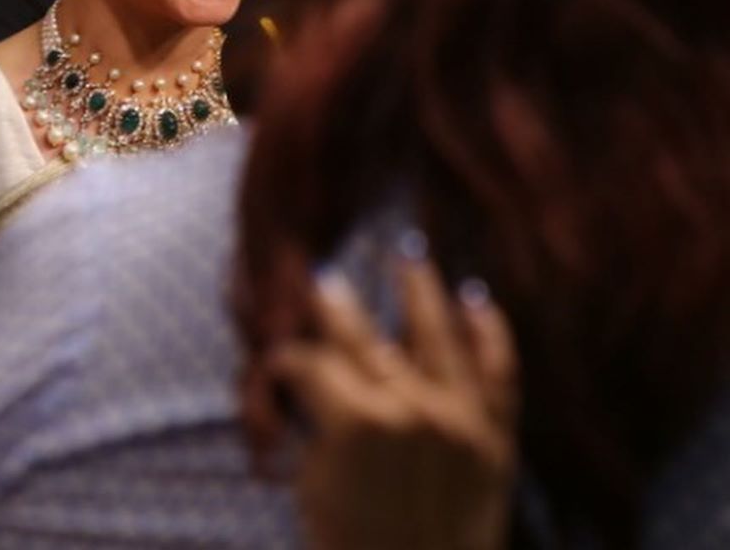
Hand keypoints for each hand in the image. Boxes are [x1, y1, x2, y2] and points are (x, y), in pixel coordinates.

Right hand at [268, 252, 516, 549]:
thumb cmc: (348, 547)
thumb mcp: (313, 483)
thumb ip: (317, 421)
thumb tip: (314, 383)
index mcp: (357, 420)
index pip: (312, 363)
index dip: (287, 358)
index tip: (277, 357)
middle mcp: (412, 408)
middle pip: (365, 338)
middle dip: (335, 307)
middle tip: (323, 279)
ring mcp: (460, 421)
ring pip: (438, 335)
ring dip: (419, 290)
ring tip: (408, 256)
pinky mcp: (496, 441)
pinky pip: (499, 375)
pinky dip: (491, 335)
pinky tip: (478, 300)